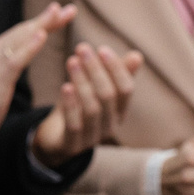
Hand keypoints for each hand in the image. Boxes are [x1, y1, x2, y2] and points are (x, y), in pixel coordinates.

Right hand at [0, 6, 76, 162]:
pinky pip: (15, 59)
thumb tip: (17, 62)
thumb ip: (4, 71)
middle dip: (47, 19)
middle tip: (70, 9)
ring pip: (19, 39)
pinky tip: (43, 34)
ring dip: (41, 24)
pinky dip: (29, 45)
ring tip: (59, 12)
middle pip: (22, 31)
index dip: (41, 23)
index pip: (19, 35)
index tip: (61, 14)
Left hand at [32, 42, 141, 165]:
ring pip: (92, 109)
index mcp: (120, 111)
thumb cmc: (79, 107)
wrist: (56, 139)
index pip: (126, 89)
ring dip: (82, 82)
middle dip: (95, 70)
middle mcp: (110, 126)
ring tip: (71, 61)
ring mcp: (92, 138)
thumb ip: (115, 73)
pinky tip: (65, 86)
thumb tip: (137, 56)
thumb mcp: (96, 88)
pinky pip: (74, 125)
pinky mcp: (72, 146)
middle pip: (108, 96)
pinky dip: (71, 105)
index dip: (116, 69)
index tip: (102, 49)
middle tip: (82, 48)